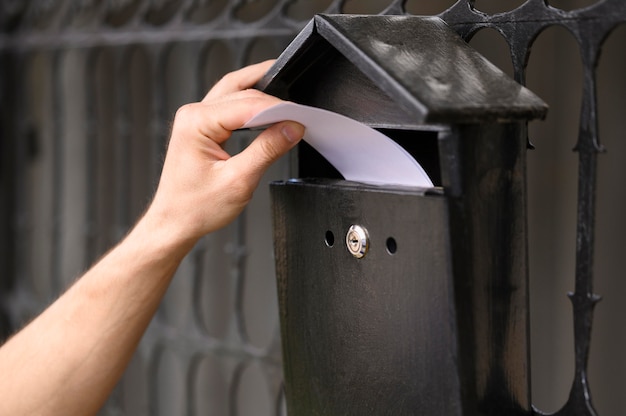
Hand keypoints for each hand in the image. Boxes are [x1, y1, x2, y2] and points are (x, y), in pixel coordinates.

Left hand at [145, 60, 303, 245]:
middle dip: (273, 100)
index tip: (300, 119)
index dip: (278, 110)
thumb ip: (267, 150)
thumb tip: (291, 128)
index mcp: (196, 122)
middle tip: (299, 112)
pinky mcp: (201, 126)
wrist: (175, 223)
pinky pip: (229, 104)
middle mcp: (193, 114)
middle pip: (241, 92)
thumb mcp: (239, 180)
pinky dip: (250, 103)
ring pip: (234, 90)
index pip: (247, 104)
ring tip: (286, 98)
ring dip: (261, 91)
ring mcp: (195, 119)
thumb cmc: (194, 207)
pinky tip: (266, 108)